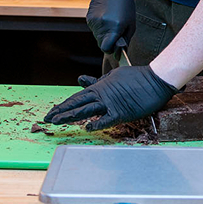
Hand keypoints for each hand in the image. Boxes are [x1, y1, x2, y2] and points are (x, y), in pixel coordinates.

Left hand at [44, 65, 177, 129]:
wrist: (155, 79)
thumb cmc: (136, 77)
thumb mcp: (112, 76)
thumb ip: (96, 81)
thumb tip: (80, 79)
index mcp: (99, 87)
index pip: (77, 97)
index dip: (63, 105)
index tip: (52, 111)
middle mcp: (102, 95)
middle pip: (77, 104)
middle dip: (61, 111)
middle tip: (47, 118)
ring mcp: (112, 103)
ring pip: (86, 110)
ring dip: (71, 116)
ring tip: (57, 122)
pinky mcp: (123, 112)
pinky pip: (107, 119)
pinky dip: (97, 123)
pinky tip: (87, 127)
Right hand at [86, 0, 134, 52]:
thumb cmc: (125, 6)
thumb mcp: (130, 24)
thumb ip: (124, 40)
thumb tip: (119, 54)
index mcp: (115, 28)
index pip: (106, 48)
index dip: (111, 49)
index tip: (115, 46)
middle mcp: (102, 26)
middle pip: (101, 44)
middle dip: (108, 42)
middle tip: (115, 31)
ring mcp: (94, 22)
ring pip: (97, 37)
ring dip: (104, 33)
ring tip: (111, 21)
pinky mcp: (89, 18)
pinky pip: (94, 29)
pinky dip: (99, 27)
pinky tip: (105, 17)